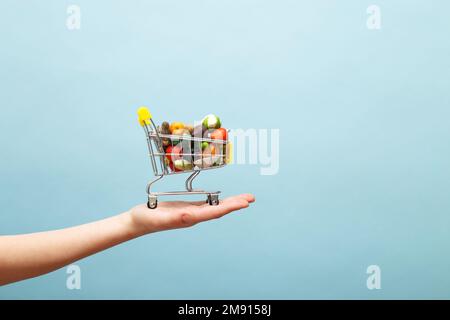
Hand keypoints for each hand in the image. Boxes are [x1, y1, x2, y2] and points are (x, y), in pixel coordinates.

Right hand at [128, 194, 254, 234]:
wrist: (137, 222)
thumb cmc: (146, 218)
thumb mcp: (161, 217)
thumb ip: (176, 217)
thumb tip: (191, 215)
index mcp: (190, 218)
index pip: (214, 212)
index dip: (230, 207)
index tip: (244, 203)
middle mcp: (194, 216)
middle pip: (219, 210)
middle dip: (235, 203)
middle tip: (251, 198)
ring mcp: (191, 213)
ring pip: (214, 207)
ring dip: (230, 202)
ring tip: (244, 198)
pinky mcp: (186, 209)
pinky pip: (206, 205)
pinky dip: (217, 201)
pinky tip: (223, 200)